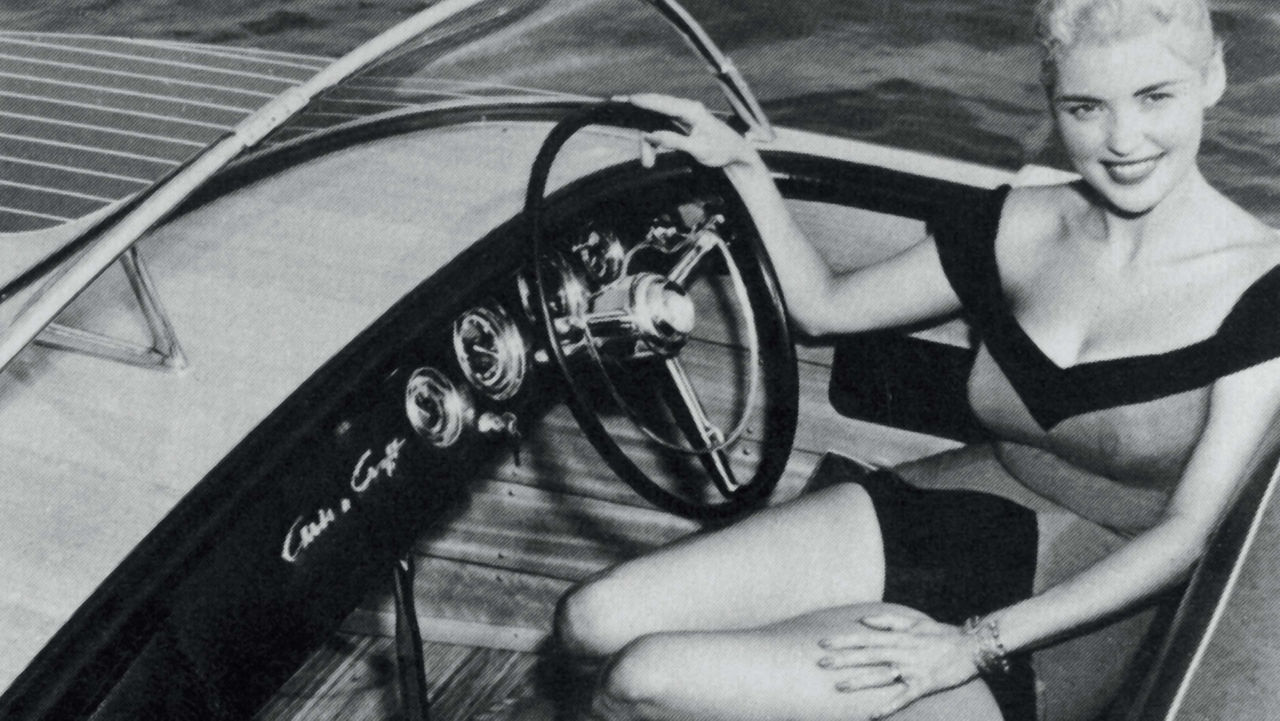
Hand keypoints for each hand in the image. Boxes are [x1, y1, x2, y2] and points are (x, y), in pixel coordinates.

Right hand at [619, 93, 762, 170]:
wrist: (736, 152)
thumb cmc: (721, 150)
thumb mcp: (698, 149)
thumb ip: (674, 141)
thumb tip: (651, 134)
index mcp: (692, 110)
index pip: (663, 103)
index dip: (645, 101)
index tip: (628, 99)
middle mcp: (686, 108)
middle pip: (656, 112)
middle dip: (643, 133)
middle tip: (643, 158)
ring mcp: (684, 114)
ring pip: (656, 122)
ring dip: (648, 142)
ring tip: (648, 163)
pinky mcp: (682, 122)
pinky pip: (662, 128)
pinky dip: (655, 142)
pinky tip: (651, 157)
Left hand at [816, 612, 980, 718]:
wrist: (972, 647)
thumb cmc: (941, 634)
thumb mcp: (914, 623)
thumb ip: (888, 622)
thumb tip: (863, 620)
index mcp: (898, 638)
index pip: (864, 638)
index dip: (843, 641)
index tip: (822, 643)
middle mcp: (901, 652)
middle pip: (867, 656)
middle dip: (843, 659)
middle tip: (820, 663)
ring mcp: (912, 669)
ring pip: (881, 676)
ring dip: (860, 681)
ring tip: (839, 687)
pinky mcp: (924, 685)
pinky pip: (903, 697)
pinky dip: (888, 706)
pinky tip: (873, 716)